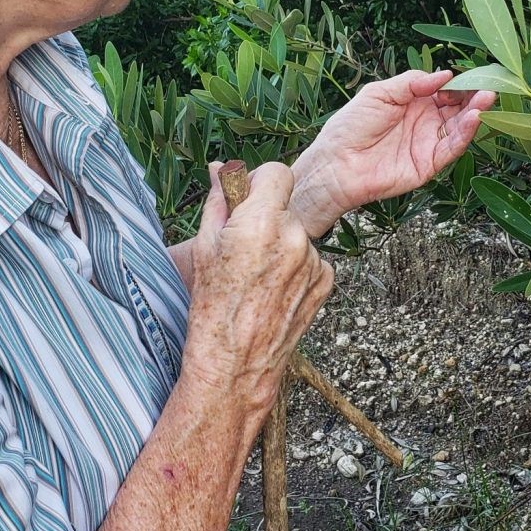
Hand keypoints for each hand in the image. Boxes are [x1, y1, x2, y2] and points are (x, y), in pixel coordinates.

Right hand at [181, 161, 334, 418]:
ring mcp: (313, 261)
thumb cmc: (212, 305)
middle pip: (286, 206)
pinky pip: (311, 260)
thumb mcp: (205, 246)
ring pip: (298, 234)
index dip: (261, 182)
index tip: (249, 197)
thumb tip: (221, 167)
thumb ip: (219, 200)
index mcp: (260, 222)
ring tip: (257, 278)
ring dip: (281, 245)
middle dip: (267, 217)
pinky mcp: (326, 282)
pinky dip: (296, 269)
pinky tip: (273, 290)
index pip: (277, 172)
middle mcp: (293, 237)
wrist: (234, 362)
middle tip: (244, 248)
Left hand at [291, 69, 495, 236]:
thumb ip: (412, 83)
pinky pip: (451, 148)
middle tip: (487, 86)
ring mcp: (428, 143)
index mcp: (413, 102)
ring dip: (475, 113)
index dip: (457, 83)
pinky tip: (473, 118)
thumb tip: (444, 74)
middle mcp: (425, 122)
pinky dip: (465, 134)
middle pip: (457, 108)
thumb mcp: (379, 93)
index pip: (444, 91)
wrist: (335, 164)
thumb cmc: (350, 126)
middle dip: (473, 97)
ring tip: (486, 99)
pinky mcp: (429, 164)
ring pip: (459, 127)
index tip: (471, 74)